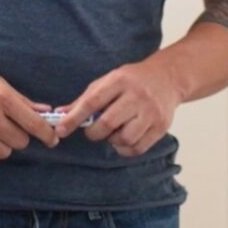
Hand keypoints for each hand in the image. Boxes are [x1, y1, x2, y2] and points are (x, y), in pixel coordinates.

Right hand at [0, 53, 58, 170]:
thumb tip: (45, 112)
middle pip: (21, 142)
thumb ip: (20, 100)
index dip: (47, 134)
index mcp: (0, 96)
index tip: (52, 139)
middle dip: (17, 135)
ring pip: (5, 153)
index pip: (34, 124)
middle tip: (6, 125)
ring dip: (2, 145)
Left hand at [54, 58, 184, 156]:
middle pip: (108, 123)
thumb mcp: (107, 81)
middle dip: (94, 133)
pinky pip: (138, 148)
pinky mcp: (161, 127)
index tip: (61, 130)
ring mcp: (150, 112)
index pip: (92, 102)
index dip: (74, 118)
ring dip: (112, 141)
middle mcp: (136, 96)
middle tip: (93, 131)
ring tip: (113, 133)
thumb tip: (60, 114)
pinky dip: (125, 149)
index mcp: (119, 81)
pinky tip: (123, 139)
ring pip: (125, 138)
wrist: (167, 78)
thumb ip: (85, 99)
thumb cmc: (131, 81)